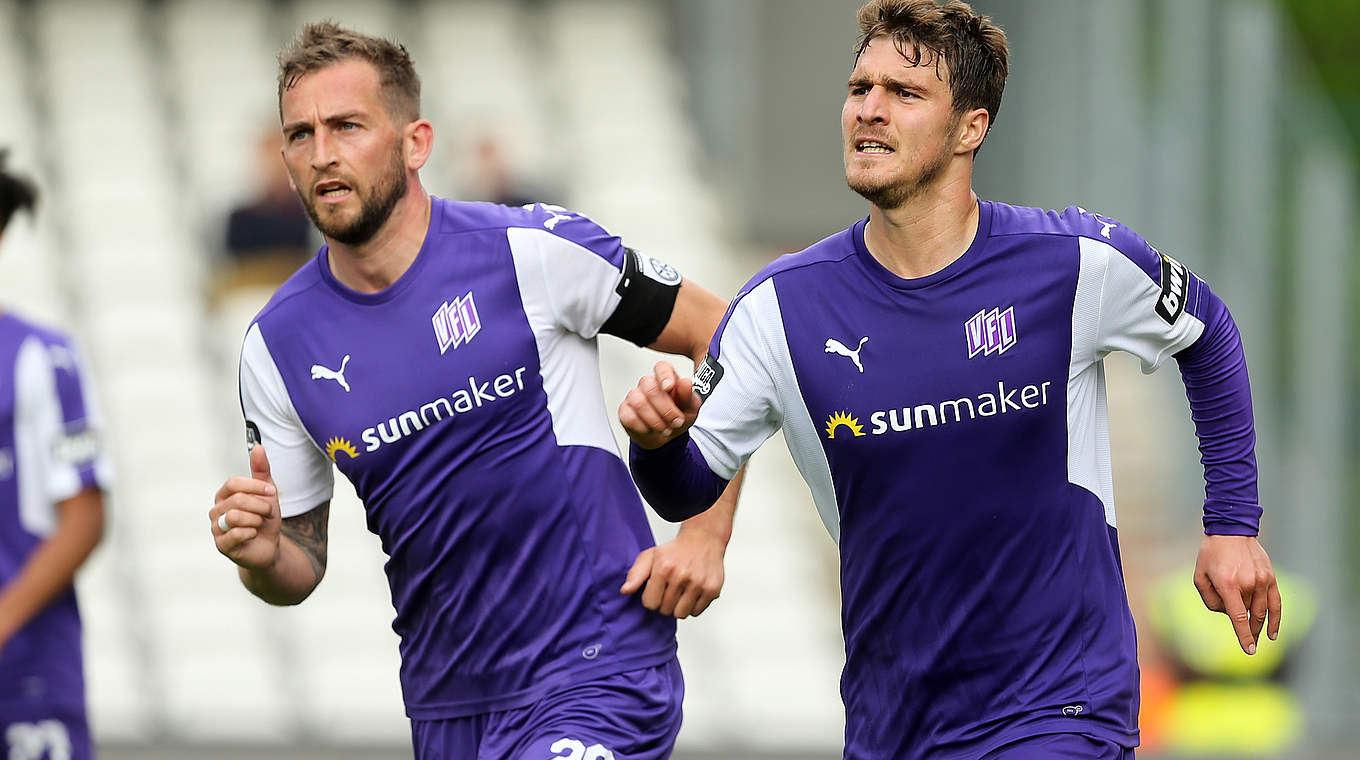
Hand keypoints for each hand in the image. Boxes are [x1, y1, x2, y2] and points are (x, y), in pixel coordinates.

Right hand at [211, 445, 282, 571]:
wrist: (269, 547)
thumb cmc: (264, 520)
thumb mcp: (267, 493)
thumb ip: (261, 470)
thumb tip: (258, 447)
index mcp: (225, 495)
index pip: (233, 483)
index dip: (255, 487)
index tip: (272, 492)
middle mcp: (216, 510)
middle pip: (237, 500)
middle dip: (260, 506)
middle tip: (268, 513)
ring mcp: (216, 528)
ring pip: (235, 516)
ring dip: (256, 520)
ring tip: (260, 524)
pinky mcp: (222, 545)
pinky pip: (235, 534)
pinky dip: (251, 533)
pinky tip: (254, 535)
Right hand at [619, 361, 701, 449]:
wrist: (666, 435)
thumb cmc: (678, 416)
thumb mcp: (691, 408)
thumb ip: (688, 395)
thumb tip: (685, 382)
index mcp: (666, 377)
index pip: (661, 367)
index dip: (664, 376)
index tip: (669, 388)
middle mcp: (648, 384)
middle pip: (651, 389)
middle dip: (666, 410)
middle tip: (676, 422)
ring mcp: (634, 396)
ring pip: (639, 403)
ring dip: (656, 421)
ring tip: (665, 429)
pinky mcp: (625, 410)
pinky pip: (630, 418)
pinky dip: (644, 428)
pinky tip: (651, 429)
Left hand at [620, 526, 725, 618]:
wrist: (703, 540)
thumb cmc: (676, 550)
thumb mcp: (651, 556)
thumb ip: (636, 574)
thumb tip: (625, 591)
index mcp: (664, 568)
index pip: (650, 603)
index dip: (651, 598)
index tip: (656, 590)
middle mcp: (682, 576)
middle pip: (665, 610)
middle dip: (664, 603)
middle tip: (669, 590)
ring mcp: (698, 584)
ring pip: (681, 614)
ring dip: (678, 607)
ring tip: (680, 593)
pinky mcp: (712, 590)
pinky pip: (697, 612)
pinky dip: (693, 606)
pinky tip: (692, 593)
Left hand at [1192, 534, 1281, 653]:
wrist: (1231, 531)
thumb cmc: (1210, 555)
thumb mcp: (1199, 577)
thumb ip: (1210, 600)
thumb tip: (1227, 614)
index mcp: (1228, 584)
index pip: (1238, 617)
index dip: (1244, 635)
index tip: (1249, 650)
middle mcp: (1247, 583)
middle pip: (1249, 616)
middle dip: (1249, 631)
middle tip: (1250, 644)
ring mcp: (1261, 580)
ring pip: (1262, 611)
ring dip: (1259, 625)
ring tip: (1257, 636)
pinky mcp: (1270, 577)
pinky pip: (1276, 603)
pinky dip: (1276, 619)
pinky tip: (1273, 633)